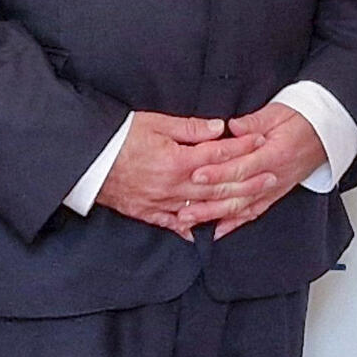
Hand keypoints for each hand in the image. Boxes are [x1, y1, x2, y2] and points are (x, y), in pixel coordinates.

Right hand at [95, 112, 267, 239]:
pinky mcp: (147, 213)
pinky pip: (173, 224)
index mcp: (178, 161)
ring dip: (229, 205)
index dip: (242, 147)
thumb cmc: (118, 137)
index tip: (260, 141)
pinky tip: (202, 232)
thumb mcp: (155, 123)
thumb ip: (190, 128)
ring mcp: (161, 203)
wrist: (85, 161)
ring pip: (203, 208)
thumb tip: (219, 128)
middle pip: (218, 185)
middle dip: (247, 180)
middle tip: (270, 176)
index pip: (219, 154)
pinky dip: (190, 228)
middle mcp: (174, 186)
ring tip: (250, 201)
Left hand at [178, 101, 326, 238]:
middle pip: (237, 192)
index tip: (196, 174)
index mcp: (275, 154)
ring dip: (214, 216)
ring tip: (189, 221)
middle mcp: (274, 176)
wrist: (327, 133)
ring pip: (241, 207)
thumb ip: (254, 122)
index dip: (218, 172)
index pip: (243, 166)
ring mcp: (274, 188)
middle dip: (208, 201)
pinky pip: (253, 212)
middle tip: (183, 207)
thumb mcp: (279, 112)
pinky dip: (234, 224)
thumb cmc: (303, 120)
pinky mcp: (274, 195)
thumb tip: (231, 127)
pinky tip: (216, 231)